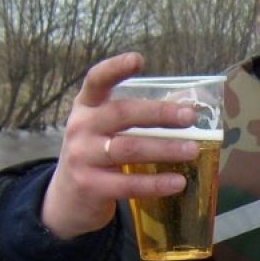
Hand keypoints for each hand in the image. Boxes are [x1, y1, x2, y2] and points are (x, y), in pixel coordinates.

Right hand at [40, 52, 203, 239]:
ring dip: (165, 148)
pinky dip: (156, 183)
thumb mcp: (105, 132)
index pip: (96, 80)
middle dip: (159, 113)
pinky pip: (128, 183)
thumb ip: (135, 120)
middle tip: (190, 117)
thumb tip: (185, 108)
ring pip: (129, 149)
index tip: (138, 60)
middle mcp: (80, 127)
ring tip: (192, 150)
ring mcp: (82, 157)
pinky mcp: (90, 186)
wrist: (67, 201)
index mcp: (86, 107)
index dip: (115, 68)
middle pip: (121, 113)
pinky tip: (178, 182)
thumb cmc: (97, 157)